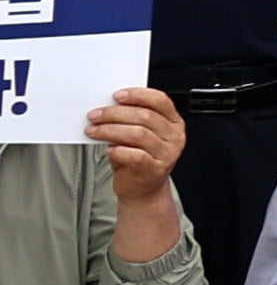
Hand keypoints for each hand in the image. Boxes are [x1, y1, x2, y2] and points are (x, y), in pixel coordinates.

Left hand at [83, 87, 183, 210]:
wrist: (142, 189)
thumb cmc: (139, 160)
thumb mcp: (140, 135)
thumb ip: (133, 119)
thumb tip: (109, 106)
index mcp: (173, 123)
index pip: (160, 101)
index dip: (138, 95)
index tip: (116, 95)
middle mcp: (174, 137)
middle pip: (145, 116)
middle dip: (115, 113)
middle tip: (95, 115)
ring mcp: (167, 154)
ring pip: (138, 134)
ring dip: (110, 130)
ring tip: (94, 131)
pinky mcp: (155, 169)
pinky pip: (134, 155)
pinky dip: (117, 150)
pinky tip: (108, 150)